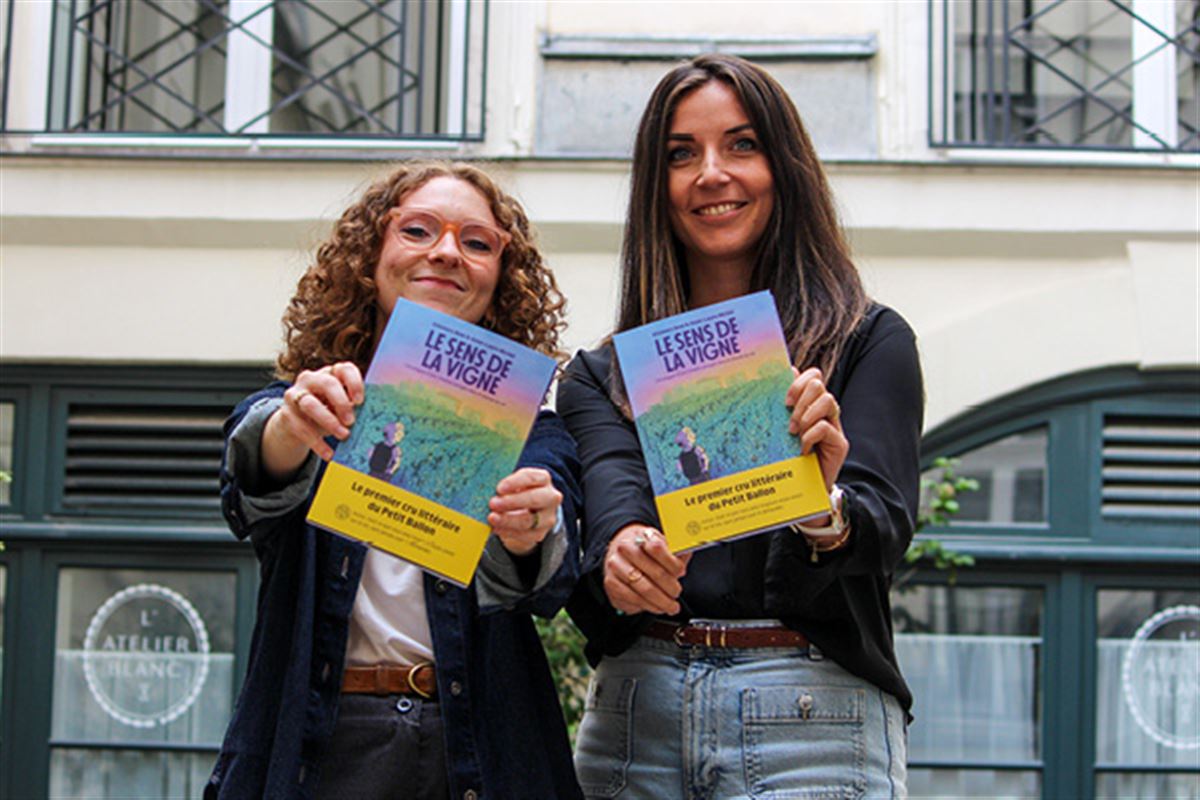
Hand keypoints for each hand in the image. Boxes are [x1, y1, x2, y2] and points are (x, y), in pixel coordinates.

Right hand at [263, 362, 363, 479]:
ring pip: (310, 404)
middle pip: (327, 384)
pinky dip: (317, 443)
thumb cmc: (327, 411)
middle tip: (351, 421)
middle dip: (341, 403)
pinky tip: (329, 453)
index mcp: (330, 374)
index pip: (344, 369)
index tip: (360, 401)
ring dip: (329, 421)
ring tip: (343, 436)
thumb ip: (352, 407)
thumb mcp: (339, 407)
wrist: (296, 424)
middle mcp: (311, 379)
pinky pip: (301, 427)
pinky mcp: (286, 413)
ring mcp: (295, 394)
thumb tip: (372, 420)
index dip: (354, 382)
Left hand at [488, 468, 562, 555]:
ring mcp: (547, 517)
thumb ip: (504, 487)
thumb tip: (487, 492)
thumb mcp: (514, 484)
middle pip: (534, 499)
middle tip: (493, 503)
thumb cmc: (518, 492)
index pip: (532, 477)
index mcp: (543, 479)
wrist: (529, 511)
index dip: (515, 482)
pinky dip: (507, 532)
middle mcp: (550, 497)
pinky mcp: (540, 533)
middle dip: (512, 502)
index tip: (500, 488)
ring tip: (492, 517)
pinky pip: (524, 535)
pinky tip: (496, 528)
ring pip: (528, 520)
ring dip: (507, 520)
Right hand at [603, 524, 690, 615]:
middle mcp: (625, 550)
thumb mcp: (663, 545)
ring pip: (643, 589)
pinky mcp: (612, 583)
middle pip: (653, 572)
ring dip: (661, 601)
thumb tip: (691, 551)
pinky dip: (648, 606)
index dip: (672, 563)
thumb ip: (678, 551)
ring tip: (671, 606)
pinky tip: (657, 607)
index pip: (657, 548)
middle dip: (670, 588)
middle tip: (677, 594)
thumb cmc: (647, 552)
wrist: (622, 554)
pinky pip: (632, 599)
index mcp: (641, 536)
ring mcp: (616, 567)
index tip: (681, 573)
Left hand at [786, 367, 847, 492]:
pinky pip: (825, 427)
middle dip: (800, 397)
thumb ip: (781, 410)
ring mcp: (834, 426)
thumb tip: (778, 382)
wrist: (804, 491)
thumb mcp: (780, 431)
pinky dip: (810, 436)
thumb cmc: (789, 459)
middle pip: (818, 383)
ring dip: (806, 414)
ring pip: (827, 400)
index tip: (784, 400)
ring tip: (794, 432)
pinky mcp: (839, 443)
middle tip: (789, 418)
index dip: (799, 380)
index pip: (813, 375)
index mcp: (810, 404)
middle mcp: (825, 411)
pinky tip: (802, 448)